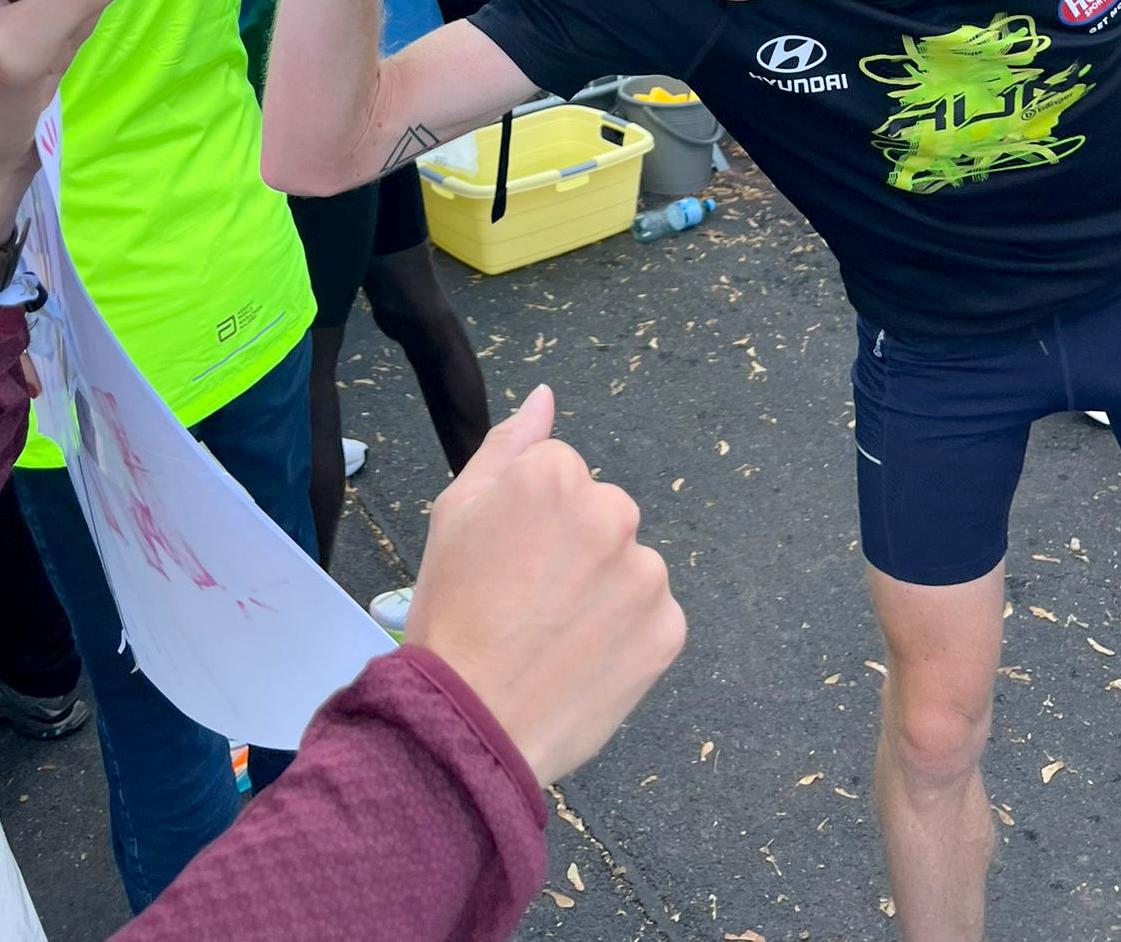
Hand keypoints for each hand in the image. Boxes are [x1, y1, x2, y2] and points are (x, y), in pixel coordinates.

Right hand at [406, 386, 685, 785]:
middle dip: (574, 545)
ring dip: (604, 588)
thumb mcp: (454, 514)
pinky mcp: (670, 628)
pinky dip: (626, 634)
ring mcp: (647, 573)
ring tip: (555, 635)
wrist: (469, 724)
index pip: (559, 472)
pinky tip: (584, 659)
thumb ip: (507, 446)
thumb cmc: (450, 614)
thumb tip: (545, 396)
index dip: (529, 517)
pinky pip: (652, 616)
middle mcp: (612, 511)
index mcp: (555, 475)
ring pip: (629, 563)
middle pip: (601, 512)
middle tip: (528, 600)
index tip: (506, 558)